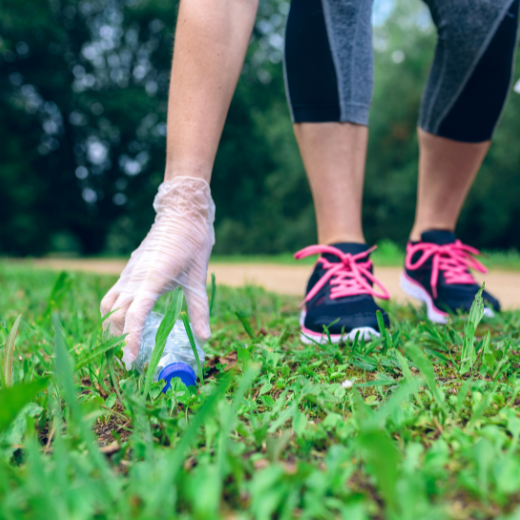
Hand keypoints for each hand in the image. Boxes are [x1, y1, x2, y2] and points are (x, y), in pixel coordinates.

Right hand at [100, 176, 214, 368]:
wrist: (182, 213)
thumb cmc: (193, 242)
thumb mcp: (198, 277)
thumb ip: (199, 309)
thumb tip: (205, 337)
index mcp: (152, 279)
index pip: (134, 316)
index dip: (130, 340)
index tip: (131, 360)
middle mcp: (134, 278)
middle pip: (115, 315)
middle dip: (119, 339)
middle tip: (130, 360)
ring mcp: (128, 273)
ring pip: (108, 305)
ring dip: (112, 326)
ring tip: (125, 343)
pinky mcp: (129, 270)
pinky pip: (113, 295)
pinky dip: (114, 312)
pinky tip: (128, 320)